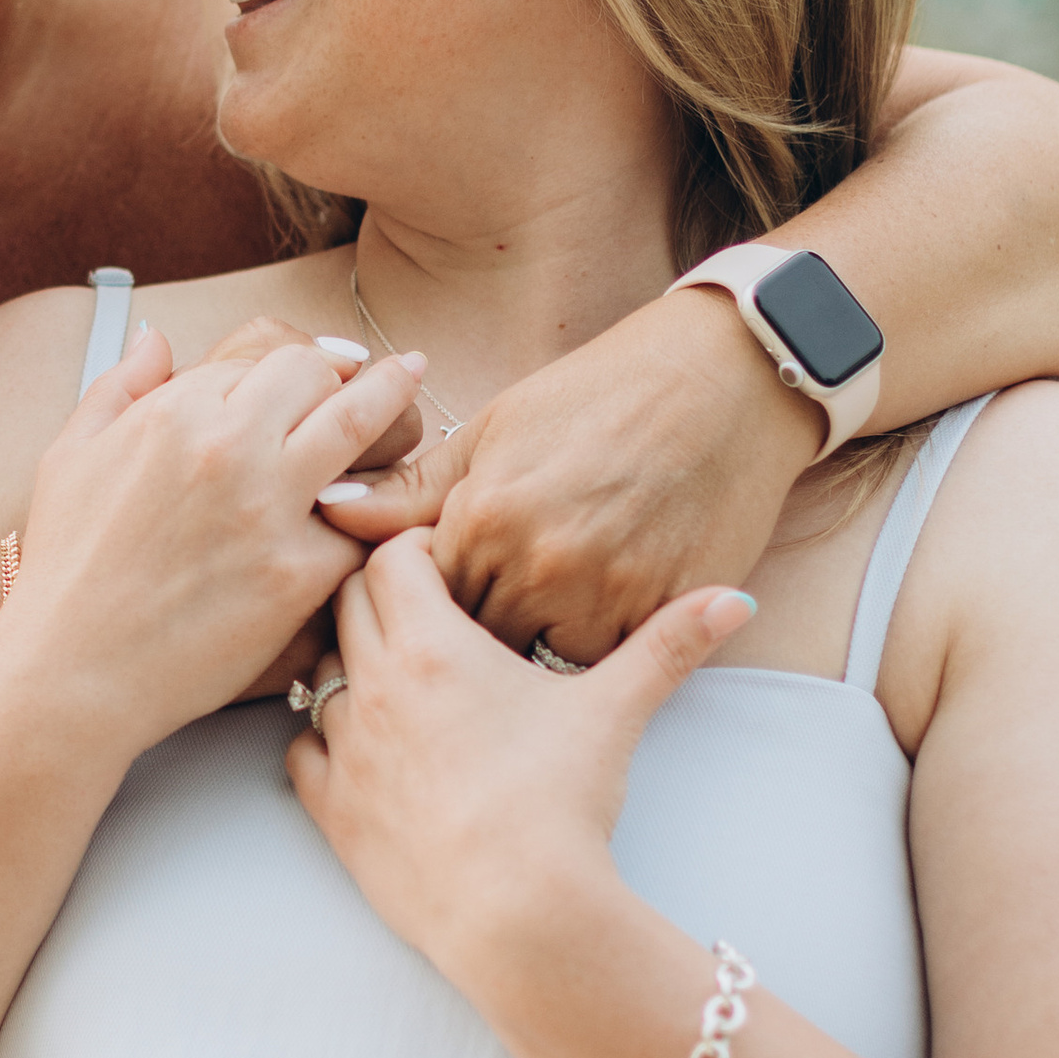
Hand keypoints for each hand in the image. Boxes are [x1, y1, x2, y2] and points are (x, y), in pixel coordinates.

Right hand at [0, 325, 428, 761]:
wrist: (72, 670)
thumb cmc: (66, 569)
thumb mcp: (70, 457)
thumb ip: (118, 387)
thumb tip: (157, 339)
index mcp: (174, 410)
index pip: (265, 354)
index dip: (296, 364)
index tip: (321, 369)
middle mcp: (226, 445)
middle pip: (320, 375)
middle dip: (351, 374)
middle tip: (388, 374)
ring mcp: (268, 507)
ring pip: (361, 427)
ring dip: (395, 404)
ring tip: (416, 388)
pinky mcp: (298, 574)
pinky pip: (363, 524)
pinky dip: (377, 514)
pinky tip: (395, 503)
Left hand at [286, 528, 754, 1003]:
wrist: (517, 914)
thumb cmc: (560, 804)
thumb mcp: (616, 711)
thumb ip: (670, 644)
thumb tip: (734, 599)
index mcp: (431, 647)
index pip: (390, 558)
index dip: (416, 551)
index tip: (446, 565)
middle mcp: (372, 687)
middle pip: (345, 606)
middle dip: (378, 597)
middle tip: (423, 614)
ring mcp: (345, 751)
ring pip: (319, 678)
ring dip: (350, 669)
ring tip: (398, 683)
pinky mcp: (333, 812)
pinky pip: (302, 752)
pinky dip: (326, 743)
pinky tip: (367, 751)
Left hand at [311, 288, 816, 664]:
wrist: (723, 385)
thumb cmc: (600, 397)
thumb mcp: (496, 429)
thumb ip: (415, 487)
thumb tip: (335, 514)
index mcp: (484, 517)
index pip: (410, 594)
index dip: (412, 599)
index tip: (425, 595)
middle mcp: (534, 566)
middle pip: (462, 641)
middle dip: (449, 645)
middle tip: (458, 633)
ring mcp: (599, 599)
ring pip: (525, 666)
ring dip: (509, 664)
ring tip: (502, 648)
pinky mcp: (655, 620)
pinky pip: (591, 673)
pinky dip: (572, 666)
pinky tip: (561, 647)